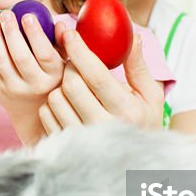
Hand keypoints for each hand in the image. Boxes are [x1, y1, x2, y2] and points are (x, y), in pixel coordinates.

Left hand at [0, 10, 63, 142]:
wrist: (32, 111)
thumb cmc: (50, 78)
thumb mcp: (63, 62)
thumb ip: (63, 42)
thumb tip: (59, 24)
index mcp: (54, 76)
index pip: (44, 53)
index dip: (35, 33)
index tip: (27, 15)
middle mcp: (35, 85)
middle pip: (20, 55)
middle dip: (11, 31)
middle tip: (6, 13)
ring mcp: (14, 89)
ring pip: (1, 59)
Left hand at [38, 30, 163, 133]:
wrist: (134, 162)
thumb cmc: (143, 123)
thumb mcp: (150, 96)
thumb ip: (138, 66)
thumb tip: (133, 36)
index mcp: (126, 111)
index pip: (97, 76)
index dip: (80, 51)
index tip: (69, 33)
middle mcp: (103, 127)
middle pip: (71, 84)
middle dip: (71, 67)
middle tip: (76, 64)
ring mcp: (83, 139)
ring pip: (55, 98)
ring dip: (60, 86)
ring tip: (75, 88)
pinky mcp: (65, 145)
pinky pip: (46, 114)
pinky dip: (52, 104)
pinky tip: (67, 104)